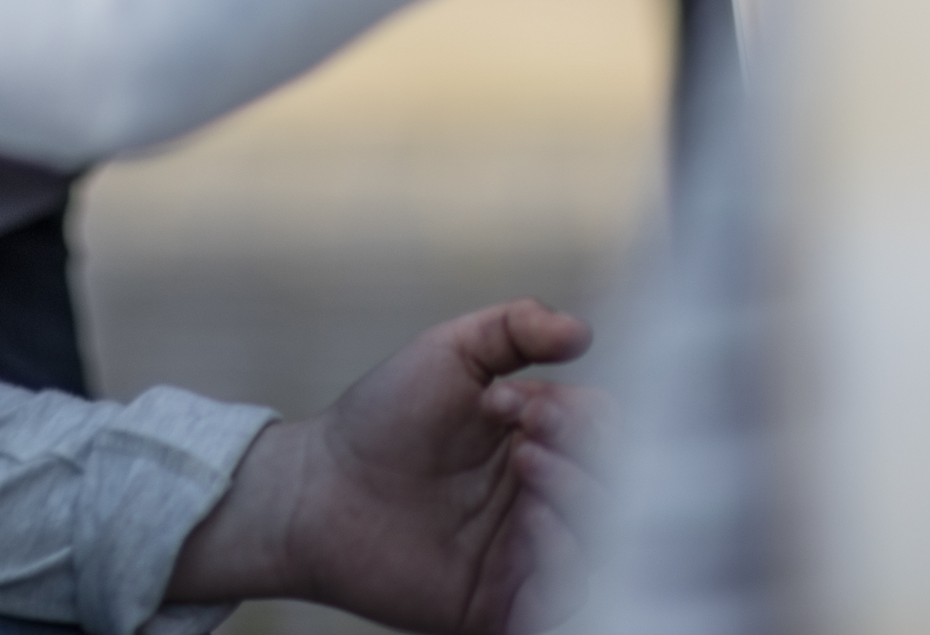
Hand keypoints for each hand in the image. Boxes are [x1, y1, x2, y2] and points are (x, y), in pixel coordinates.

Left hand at [170, 299, 605, 634]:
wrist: (318, 487)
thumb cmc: (380, 418)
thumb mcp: (450, 352)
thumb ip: (516, 328)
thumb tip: (583, 332)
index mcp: (536, 441)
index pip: (604, 432)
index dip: (581, 415)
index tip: (519, 403)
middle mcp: (537, 499)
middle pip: (612, 486)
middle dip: (583, 454)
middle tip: (524, 439)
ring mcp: (520, 553)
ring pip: (597, 541)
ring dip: (577, 498)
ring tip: (526, 469)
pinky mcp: (497, 602)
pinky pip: (560, 597)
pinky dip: (563, 562)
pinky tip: (530, 528)